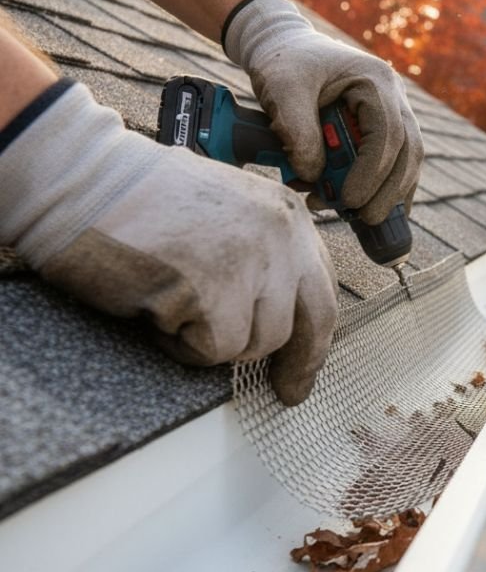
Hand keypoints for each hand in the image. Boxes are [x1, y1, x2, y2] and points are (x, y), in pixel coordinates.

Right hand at [0, 82, 337, 405]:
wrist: (79, 179)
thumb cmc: (138, 199)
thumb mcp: (227, 211)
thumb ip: (264, 252)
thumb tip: (284, 311)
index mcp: (288, 214)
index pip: (321, 290)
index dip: (315, 337)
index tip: (305, 366)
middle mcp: (282, 234)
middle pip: (310, 323)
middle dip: (297, 365)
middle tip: (286, 393)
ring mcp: (252, 261)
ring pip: (258, 342)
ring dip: (215, 341)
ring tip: (175, 305)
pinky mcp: (215, 290)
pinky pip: (214, 350)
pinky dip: (182, 346)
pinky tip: (158, 311)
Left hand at [224, 0, 424, 224]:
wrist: (284, 47)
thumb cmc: (284, 61)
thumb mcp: (283, 89)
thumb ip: (298, 132)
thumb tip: (313, 177)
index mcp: (376, 81)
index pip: (388, 134)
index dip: (372, 171)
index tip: (349, 198)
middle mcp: (395, 98)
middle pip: (408, 151)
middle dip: (389, 190)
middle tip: (364, 218)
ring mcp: (393, 113)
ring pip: (407, 161)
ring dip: (388, 193)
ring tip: (361, 218)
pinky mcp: (383, 130)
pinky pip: (394, 163)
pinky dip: (383, 188)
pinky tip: (368, 209)